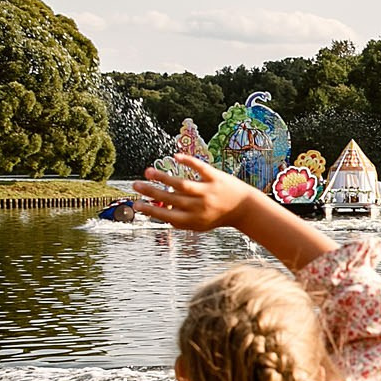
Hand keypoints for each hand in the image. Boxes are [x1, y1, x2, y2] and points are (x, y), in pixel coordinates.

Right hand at [135, 155, 252, 231]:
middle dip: (151, 192)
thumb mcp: (200, 223)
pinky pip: (200, 168)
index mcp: (194, 220)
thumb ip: (181, 219)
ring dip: (163, 177)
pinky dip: (188, 162)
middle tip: (135, 185)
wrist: (245, 209)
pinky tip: (176, 156)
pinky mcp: (216, 178)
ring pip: (181, 184)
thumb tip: (158, 213)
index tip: (136, 204)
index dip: (151, 211)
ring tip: (148, 171)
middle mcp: (199, 207)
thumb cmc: (218, 216)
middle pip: (171, 199)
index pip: (167, 216)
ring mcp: (207, 191)